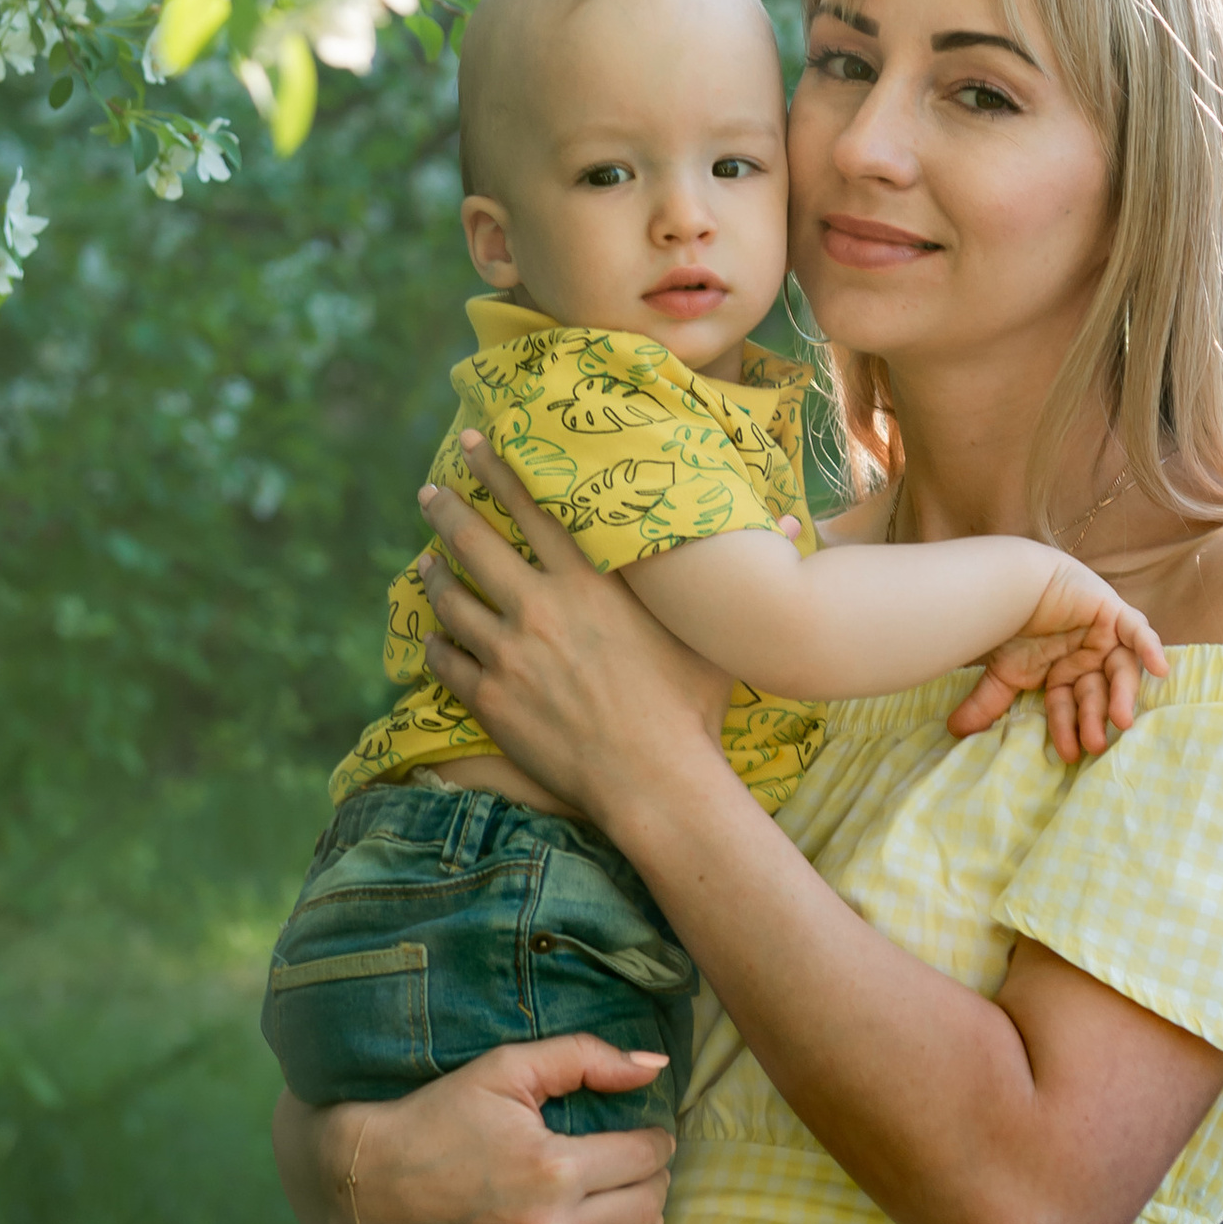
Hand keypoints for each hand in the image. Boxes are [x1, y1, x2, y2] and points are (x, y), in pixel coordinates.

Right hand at [272, 1036, 675, 1223]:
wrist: (369, 1180)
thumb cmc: (440, 1116)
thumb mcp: (508, 1068)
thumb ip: (586, 1057)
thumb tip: (656, 1065)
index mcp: (555, 1167)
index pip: (647, 1158)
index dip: (655, 1141)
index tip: (645, 1136)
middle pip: (646, 1211)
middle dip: (651, 1183)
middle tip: (633, 1169)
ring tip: (630, 1220)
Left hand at [412, 433, 731, 831]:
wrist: (653, 782)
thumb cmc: (690, 707)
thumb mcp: (715, 636)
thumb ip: (735, 576)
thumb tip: (797, 526)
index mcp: (591, 581)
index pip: (534, 507)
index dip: (500, 469)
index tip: (477, 441)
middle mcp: (541, 607)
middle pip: (476, 541)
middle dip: (448, 509)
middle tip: (430, 491)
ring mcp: (510, 653)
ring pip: (452, 600)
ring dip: (434, 575)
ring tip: (425, 562)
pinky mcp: (491, 700)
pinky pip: (448, 662)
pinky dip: (435, 645)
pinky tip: (431, 637)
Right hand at [947, 557, 1166, 761]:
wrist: (1009, 580)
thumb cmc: (1007, 623)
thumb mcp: (1000, 671)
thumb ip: (987, 703)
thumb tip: (954, 732)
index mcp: (1065, 674)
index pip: (1068, 706)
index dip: (1067, 728)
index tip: (1067, 754)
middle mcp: (1088, 659)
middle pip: (1096, 693)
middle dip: (1094, 718)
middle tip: (1094, 744)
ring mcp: (1105, 637)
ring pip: (1120, 670)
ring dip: (1122, 695)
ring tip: (1120, 721)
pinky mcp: (1115, 614)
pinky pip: (1138, 632)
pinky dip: (1149, 648)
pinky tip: (1160, 668)